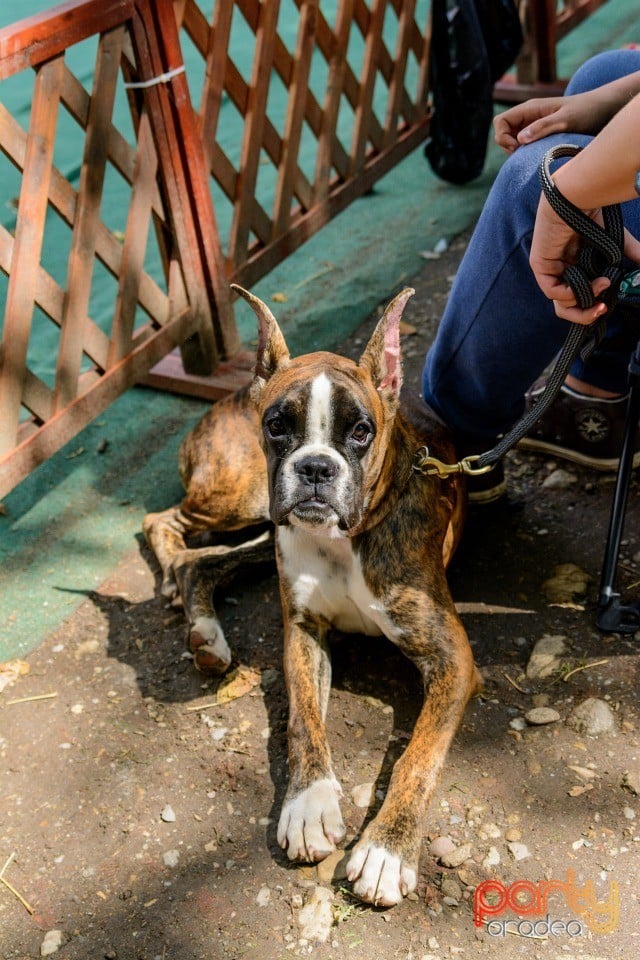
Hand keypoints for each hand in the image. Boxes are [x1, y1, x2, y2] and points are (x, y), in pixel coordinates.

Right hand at [494, 89, 620, 153]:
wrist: (604, 109)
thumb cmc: (587, 111)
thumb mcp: (565, 120)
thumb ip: (542, 127)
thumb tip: (519, 140)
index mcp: (530, 108)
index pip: (500, 121)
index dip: (502, 136)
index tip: (517, 147)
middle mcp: (529, 116)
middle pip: (503, 131)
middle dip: (506, 145)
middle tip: (524, 153)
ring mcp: (534, 125)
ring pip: (512, 139)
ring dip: (515, 151)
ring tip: (531, 155)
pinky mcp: (541, 134)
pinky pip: (524, 144)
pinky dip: (525, 153)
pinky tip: (538, 156)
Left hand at [529, 195, 639, 323]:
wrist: (577, 194)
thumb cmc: (592, 212)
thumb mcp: (614, 241)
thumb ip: (629, 254)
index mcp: (575, 268)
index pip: (578, 299)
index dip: (591, 307)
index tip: (608, 305)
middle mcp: (561, 271)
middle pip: (567, 308)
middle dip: (585, 314)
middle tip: (602, 309)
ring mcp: (550, 269)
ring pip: (560, 303)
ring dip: (583, 301)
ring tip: (602, 285)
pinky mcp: (540, 265)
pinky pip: (552, 291)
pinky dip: (570, 293)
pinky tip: (587, 284)